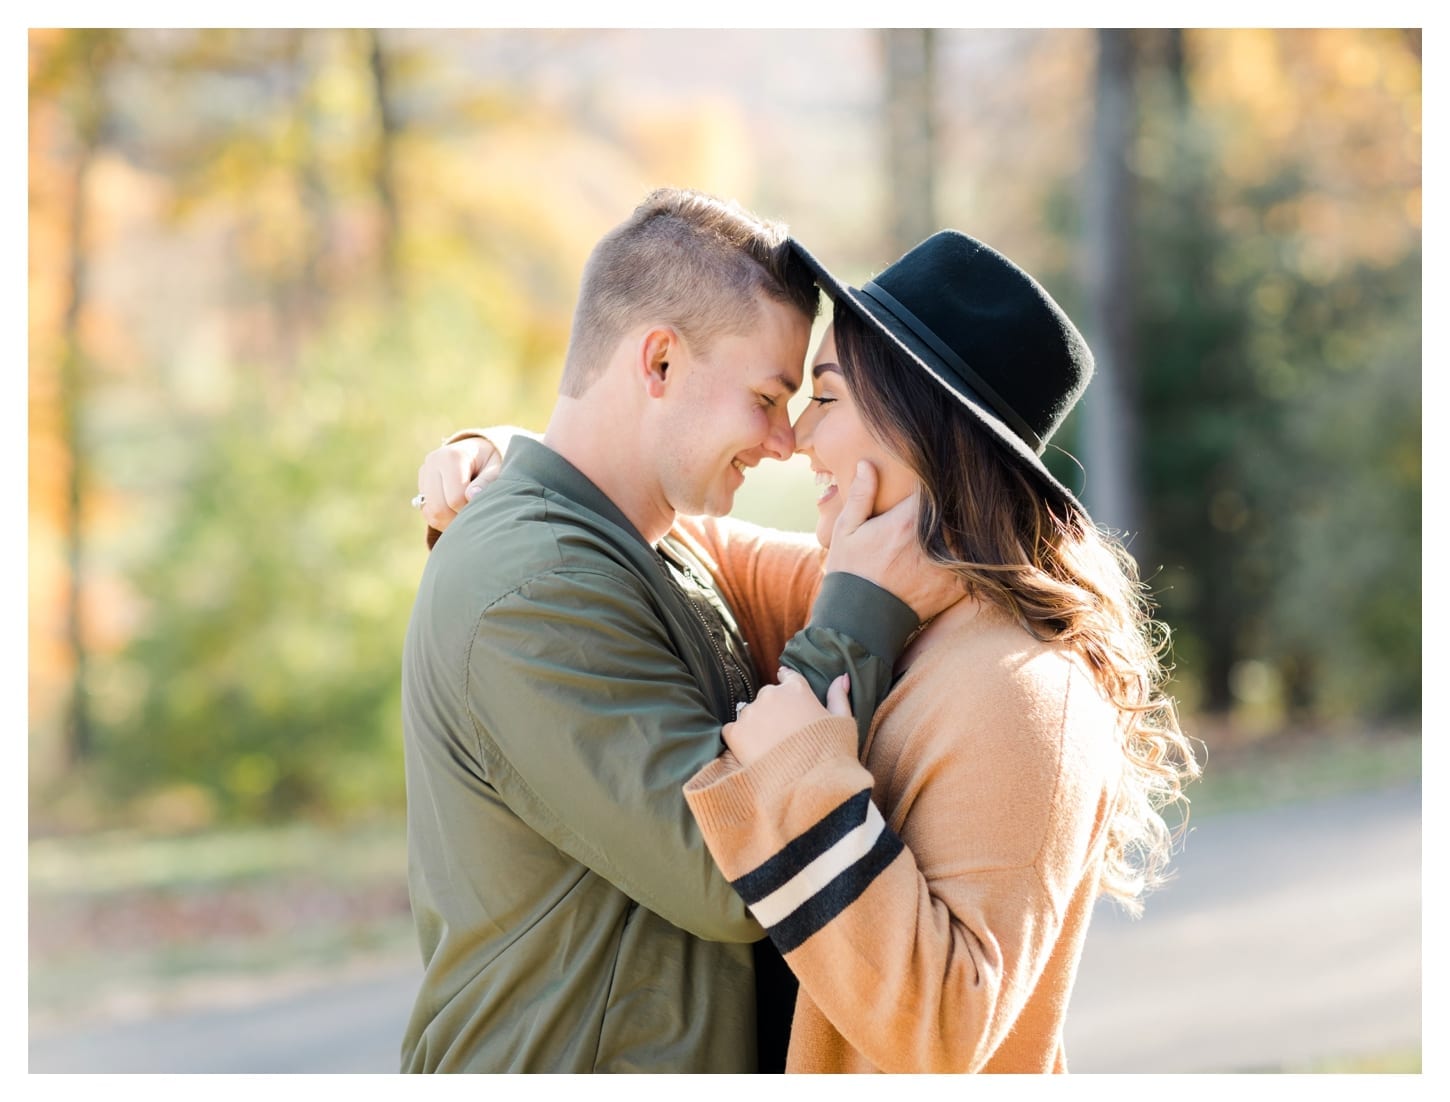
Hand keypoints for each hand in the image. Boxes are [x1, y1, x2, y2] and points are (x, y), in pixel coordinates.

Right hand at [417, 435, 502, 533]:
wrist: (478, 451)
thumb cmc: (490, 462)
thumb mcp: (497, 468)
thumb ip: (487, 481)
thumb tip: (471, 496)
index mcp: (453, 457)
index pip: (455, 499)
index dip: (469, 510)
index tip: (482, 507)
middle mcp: (433, 462)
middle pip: (438, 508)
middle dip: (457, 520)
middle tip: (474, 517)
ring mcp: (425, 472)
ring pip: (430, 512)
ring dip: (448, 522)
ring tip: (466, 515)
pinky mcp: (422, 482)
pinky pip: (426, 511)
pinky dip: (440, 518)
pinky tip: (456, 512)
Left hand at [721, 668, 851, 767]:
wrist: (809, 785)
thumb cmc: (831, 754)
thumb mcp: (843, 722)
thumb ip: (838, 697)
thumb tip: (841, 677)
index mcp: (797, 689)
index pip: (788, 676)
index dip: (787, 682)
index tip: (785, 688)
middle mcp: (771, 695)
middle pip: (768, 696)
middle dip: (774, 710)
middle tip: (783, 733)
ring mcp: (751, 713)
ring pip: (750, 713)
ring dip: (757, 724)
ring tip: (769, 747)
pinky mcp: (736, 733)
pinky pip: (733, 730)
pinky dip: (739, 739)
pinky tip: (753, 754)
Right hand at [823, 461, 961, 621]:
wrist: (860, 622)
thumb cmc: (850, 573)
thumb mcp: (846, 530)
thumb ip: (860, 495)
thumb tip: (866, 464)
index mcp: (907, 520)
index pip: (937, 485)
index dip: (941, 475)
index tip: (943, 468)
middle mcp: (933, 540)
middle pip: (960, 508)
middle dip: (960, 498)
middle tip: (967, 486)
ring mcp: (948, 565)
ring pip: (972, 534)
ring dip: (971, 524)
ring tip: (976, 512)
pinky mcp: (956, 586)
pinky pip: (976, 562)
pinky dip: (976, 553)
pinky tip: (975, 545)